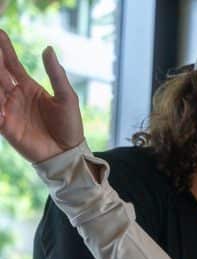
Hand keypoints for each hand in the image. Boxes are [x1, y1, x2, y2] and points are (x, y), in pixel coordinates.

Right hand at [0, 30, 83, 162]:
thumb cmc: (70, 126)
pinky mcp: (5, 126)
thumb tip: (48, 49)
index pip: (11, 64)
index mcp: (29, 88)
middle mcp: (15, 96)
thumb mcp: (67, 97)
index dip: (4, 49)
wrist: (68, 153)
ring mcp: (8, 110)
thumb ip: (56, 74)